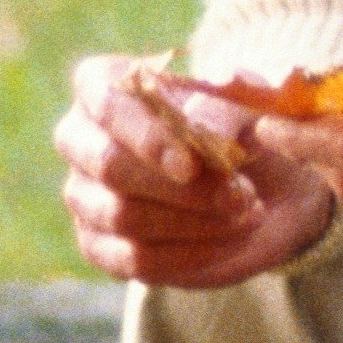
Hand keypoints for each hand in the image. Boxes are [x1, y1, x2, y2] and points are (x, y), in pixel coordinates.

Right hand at [58, 55, 338, 289]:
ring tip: (247, 212)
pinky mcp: (100, 245)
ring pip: (123, 216)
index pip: (105, 102)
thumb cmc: (240, 125)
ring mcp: (84, 195)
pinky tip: (232, 238)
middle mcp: (81, 139)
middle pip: (109, 166)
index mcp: (103, 83)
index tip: (191, 166)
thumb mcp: (248, 105)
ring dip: (195, 220)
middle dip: (180, 188)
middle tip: (240, 195)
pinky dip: (192, 253)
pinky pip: (135, 259)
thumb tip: (204, 123)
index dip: (145, 136)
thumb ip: (226, 107)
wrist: (261, 179)